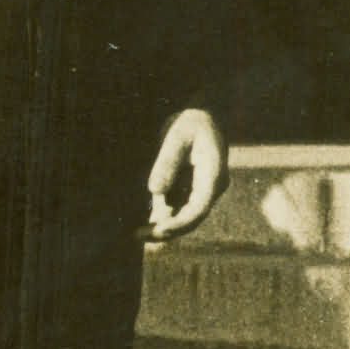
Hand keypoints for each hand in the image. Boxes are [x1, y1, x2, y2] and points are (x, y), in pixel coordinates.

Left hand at [145, 110, 227, 238]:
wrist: (206, 113)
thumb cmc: (192, 120)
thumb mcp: (177, 134)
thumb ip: (167, 161)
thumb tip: (155, 191)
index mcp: (213, 175)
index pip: (199, 207)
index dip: (179, 223)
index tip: (158, 229)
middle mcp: (211, 188)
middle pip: (192, 219)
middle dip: (166, 231)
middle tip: (138, 235)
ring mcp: (203, 190)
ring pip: (184, 217)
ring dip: (162, 227)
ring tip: (136, 233)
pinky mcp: (192, 190)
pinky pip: (178, 208)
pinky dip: (162, 217)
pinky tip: (143, 223)